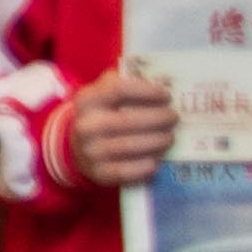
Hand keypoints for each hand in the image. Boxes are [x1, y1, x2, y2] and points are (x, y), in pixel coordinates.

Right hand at [65, 61, 177, 187]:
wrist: (77, 147)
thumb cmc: (101, 114)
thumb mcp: (104, 92)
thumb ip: (127, 81)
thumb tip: (163, 79)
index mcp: (87, 100)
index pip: (119, 90)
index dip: (146, 91)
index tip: (166, 94)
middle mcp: (85, 125)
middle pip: (128, 120)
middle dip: (158, 119)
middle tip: (174, 117)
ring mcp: (90, 151)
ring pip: (130, 146)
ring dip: (157, 142)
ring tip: (170, 138)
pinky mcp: (98, 173)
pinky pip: (126, 171)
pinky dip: (146, 166)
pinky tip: (157, 159)